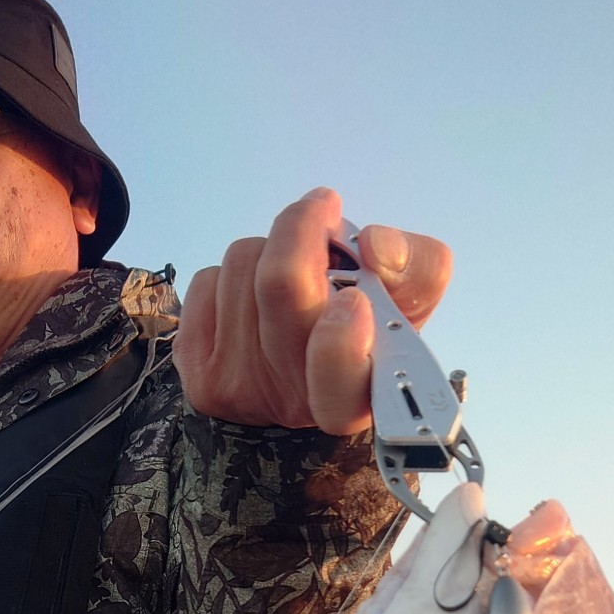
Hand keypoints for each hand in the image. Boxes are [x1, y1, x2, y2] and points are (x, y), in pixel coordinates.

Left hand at [174, 188, 452, 433]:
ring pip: (244, 263)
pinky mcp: (194, 370)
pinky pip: (207, 281)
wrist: (288, 386)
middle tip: (322, 211)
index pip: (340, 381)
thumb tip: (375, 244)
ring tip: (290, 279)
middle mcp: (292, 402)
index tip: (354, 301)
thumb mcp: (407, 308)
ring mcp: (235, 388)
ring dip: (269, 252)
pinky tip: (251, 305)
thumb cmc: (358, 341)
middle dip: (302, 229)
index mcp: (356, 398)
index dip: (341, 342)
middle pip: (283, 283)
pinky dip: (231, 277)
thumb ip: (418, 272)